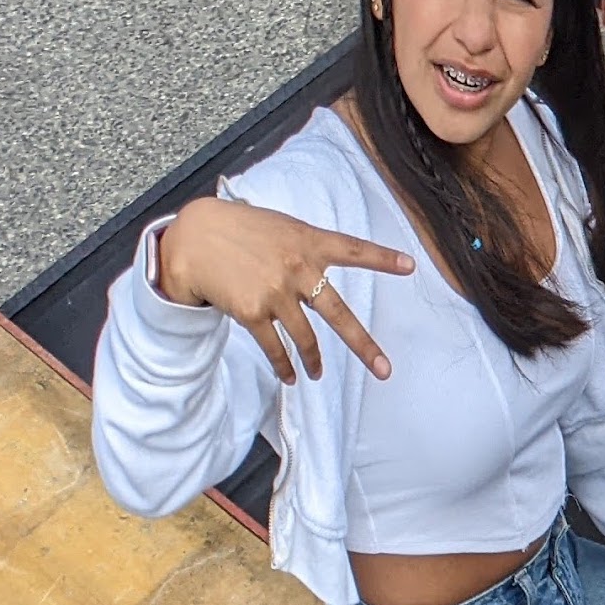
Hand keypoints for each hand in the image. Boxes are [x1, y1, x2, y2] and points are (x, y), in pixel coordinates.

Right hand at [158, 197, 414, 385]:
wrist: (194, 237)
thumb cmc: (241, 230)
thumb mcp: (282, 228)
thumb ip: (307, 247)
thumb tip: (321, 271)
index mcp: (309, 242)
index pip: (354, 250)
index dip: (383, 259)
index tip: (410, 267)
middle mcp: (298, 269)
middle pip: (339, 314)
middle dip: (363, 346)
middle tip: (384, 370)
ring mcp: (276, 293)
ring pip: (306, 339)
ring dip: (313, 361)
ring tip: (316, 375)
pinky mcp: (253, 312)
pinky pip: (275, 347)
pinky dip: (283, 365)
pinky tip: (290, 376)